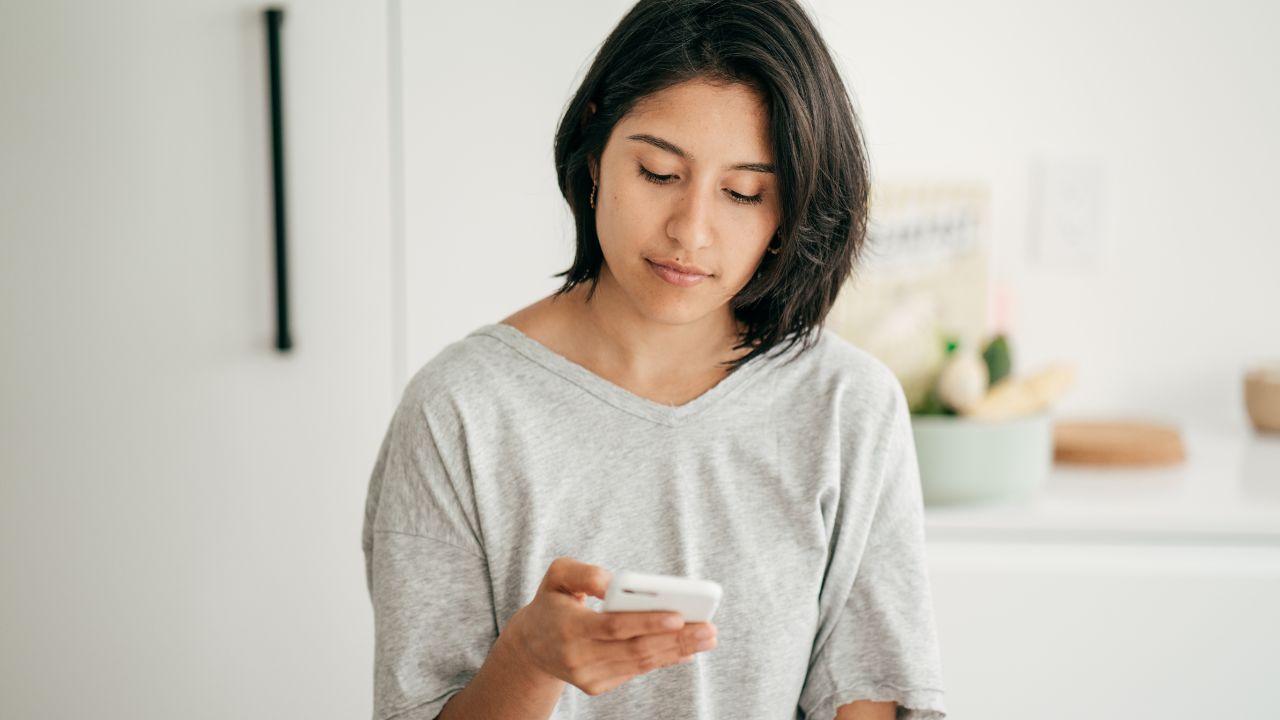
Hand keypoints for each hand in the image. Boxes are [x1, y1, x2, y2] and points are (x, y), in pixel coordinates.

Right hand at [510, 557, 717, 695]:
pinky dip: (663, 659)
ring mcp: (588, 676)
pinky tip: (686, 649)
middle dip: (676, 639)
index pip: (613, 626)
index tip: (678, 614)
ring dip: (678, 651)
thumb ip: (585, 573)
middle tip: (709, 629)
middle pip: (635, 649)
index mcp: (568, 626)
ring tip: (707, 637)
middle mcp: (578, 657)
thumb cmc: (553, 601)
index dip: (647, 622)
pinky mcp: (596, 686)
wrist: (531, 646)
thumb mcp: (557, 575)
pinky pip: (635, 671)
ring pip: (639, 663)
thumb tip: (614, 582)